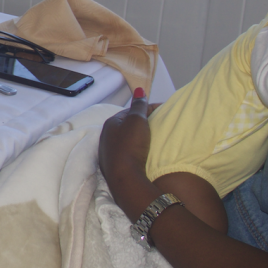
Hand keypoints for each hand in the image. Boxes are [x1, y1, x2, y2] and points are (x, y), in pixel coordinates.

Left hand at [99, 92, 156, 218]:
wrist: (124, 178)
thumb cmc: (130, 145)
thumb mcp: (137, 120)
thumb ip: (139, 105)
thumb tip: (138, 89)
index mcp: (110, 123)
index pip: (130, 111)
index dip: (146, 109)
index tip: (162, 111)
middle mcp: (105, 136)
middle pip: (126, 125)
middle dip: (140, 123)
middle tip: (157, 124)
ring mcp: (107, 152)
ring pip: (124, 139)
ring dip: (136, 137)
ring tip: (152, 139)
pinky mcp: (112, 166)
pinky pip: (125, 153)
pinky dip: (133, 150)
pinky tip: (141, 154)